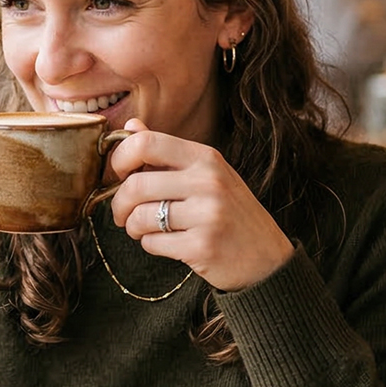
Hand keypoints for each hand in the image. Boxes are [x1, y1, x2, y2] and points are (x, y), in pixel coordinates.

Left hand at [104, 120, 292, 291]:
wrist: (267, 259)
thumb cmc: (231, 214)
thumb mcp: (207, 175)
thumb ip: (167, 153)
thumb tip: (131, 127)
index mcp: (206, 157)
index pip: (146, 142)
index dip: (120, 158)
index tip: (118, 174)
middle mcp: (208, 181)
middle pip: (136, 184)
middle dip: (119, 203)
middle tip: (122, 214)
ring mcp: (207, 214)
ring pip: (140, 216)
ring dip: (132, 227)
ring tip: (142, 230)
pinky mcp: (202, 246)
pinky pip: (152, 243)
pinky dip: (149, 245)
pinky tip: (165, 243)